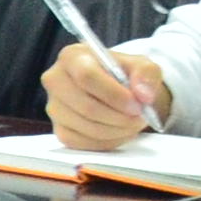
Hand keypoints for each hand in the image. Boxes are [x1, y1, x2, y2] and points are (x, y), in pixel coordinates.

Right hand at [46, 43, 168, 148]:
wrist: (116, 91)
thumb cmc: (125, 75)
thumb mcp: (142, 66)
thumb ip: (146, 74)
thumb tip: (143, 95)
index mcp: (72, 57)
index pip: (86, 76)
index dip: (113, 94)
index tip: (136, 105)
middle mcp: (56, 80)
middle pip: (86, 106)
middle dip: (119, 117)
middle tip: (140, 118)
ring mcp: (54, 107)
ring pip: (87, 127)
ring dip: (117, 130)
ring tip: (133, 123)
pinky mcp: (59, 130)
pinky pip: (83, 143)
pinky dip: (107, 141)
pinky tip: (119, 131)